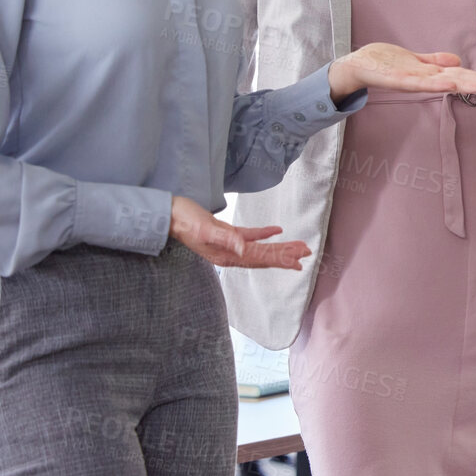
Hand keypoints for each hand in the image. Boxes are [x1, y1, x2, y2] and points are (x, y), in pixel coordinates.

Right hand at [169, 195, 309, 269]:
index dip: (280, 259)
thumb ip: (227, 239)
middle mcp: (230, 253)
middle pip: (263, 256)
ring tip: (297, 247)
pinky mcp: (226, 233)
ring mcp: (228, 244)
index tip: (298, 261)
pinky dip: (264, 234)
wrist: (169, 215)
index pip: (260, 258)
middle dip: (285, 255)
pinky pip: (249, 236)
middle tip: (306, 253)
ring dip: (278, 247)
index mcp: (227, 255)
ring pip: (259, 248)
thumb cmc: (185, 221)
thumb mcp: (206, 230)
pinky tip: (276, 231)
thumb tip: (245, 249)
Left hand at [328, 43, 475, 99]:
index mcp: (429, 72)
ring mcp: (412, 79)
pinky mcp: (398, 79)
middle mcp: (424, 77)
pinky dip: (434, 84)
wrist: (357, 66)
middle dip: (475, 82)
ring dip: (461, 84)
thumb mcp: (415, 59)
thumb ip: (435, 60)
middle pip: (454, 78)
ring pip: (441, 81)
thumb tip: (456, 59)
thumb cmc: (384, 62)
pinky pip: (418, 83)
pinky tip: (449, 83)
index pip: (457, 73)